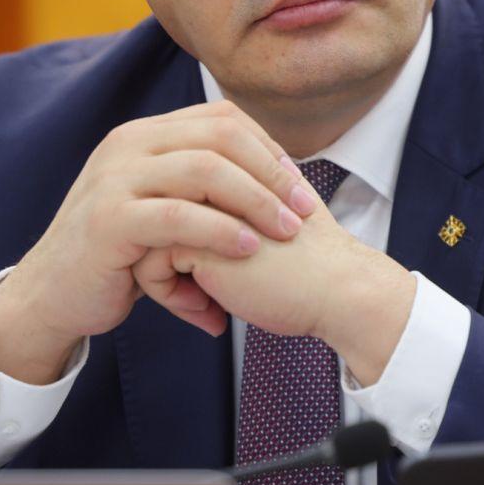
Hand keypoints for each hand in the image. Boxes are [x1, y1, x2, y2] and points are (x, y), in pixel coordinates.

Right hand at [0, 102, 318, 382]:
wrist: (53, 294)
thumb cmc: (120, 254)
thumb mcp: (164, 208)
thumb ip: (206, 188)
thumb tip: (277, 182)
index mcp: (146, 135)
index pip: (223, 119)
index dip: (269, 149)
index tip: (299, 187)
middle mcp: (129, 145)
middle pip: (222, 137)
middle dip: (272, 173)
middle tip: (304, 210)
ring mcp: (116, 179)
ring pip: (205, 170)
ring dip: (256, 201)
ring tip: (286, 232)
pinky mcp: (109, 220)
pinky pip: (178, 216)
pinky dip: (220, 230)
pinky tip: (248, 248)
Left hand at [132, 196, 417, 385]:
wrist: (338, 289)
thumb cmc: (305, 271)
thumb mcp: (261, 229)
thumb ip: (233, 217)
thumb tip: (184, 243)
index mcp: (231, 171)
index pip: (172, 203)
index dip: (180, 240)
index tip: (203, 280)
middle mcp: (214, 179)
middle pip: (153, 216)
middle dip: (162, 260)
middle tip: (195, 297)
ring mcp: (203, 203)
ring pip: (145, 236)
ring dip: (162, 278)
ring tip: (200, 306)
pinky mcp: (197, 235)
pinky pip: (150, 263)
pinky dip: (167, 294)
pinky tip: (208, 313)